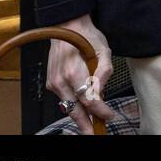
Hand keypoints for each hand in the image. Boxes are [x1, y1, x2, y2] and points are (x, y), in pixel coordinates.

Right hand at [46, 14, 115, 134]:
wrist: (66, 27)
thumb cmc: (86, 36)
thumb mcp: (103, 50)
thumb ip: (104, 72)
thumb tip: (101, 91)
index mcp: (73, 72)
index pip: (88, 100)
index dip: (100, 111)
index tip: (109, 115)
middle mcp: (60, 80)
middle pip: (74, 109)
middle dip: (85, 124)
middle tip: (94, 133)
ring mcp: (54, 83)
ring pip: (68, 106)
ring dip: (80, 116)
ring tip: (91, 124)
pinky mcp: (51, 83)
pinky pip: (64, 99)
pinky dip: (74, 106)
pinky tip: (83, 109)